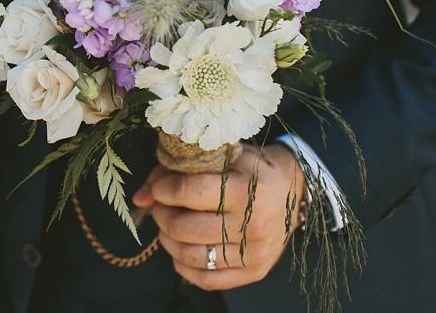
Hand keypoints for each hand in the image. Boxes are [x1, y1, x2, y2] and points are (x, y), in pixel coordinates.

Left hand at [133, 144, 305, 290]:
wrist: (295, 188)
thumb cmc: (251, 167)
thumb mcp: (221, 155)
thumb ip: (177, 170)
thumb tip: (140, 197)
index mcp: (245, 189)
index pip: (189, 191)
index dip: (163, 189)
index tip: (160, 187)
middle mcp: (252, 224)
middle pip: (185, 228)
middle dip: (162, 215)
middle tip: (161, 206)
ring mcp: (254, 253)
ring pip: (191, 256)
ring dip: (168, 240)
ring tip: (169, 225)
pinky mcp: (254, 272)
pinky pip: (206, 280)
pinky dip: (183, 266)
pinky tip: (182, 248)